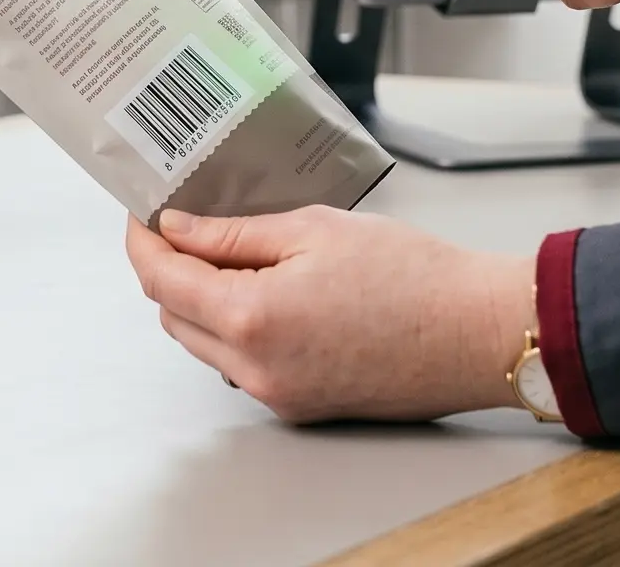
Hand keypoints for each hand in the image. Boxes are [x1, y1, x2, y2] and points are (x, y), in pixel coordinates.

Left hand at [124, 206, 534, 423]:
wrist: (476, 333)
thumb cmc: (414, 278)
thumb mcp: (315, 229)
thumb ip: (235, 232)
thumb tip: (180, 229)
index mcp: (251, 318)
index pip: (161, 279)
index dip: (143, 240)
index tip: (144, 213)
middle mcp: (255, 368)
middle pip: (174, 315)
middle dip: (171, 268)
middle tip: (188, 224)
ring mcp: (276, 394)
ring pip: (205, 344)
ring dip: (203, 301)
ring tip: (235, 254)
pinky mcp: (300, 405)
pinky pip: (243, 365)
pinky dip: (238, 328)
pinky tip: (270, 292)